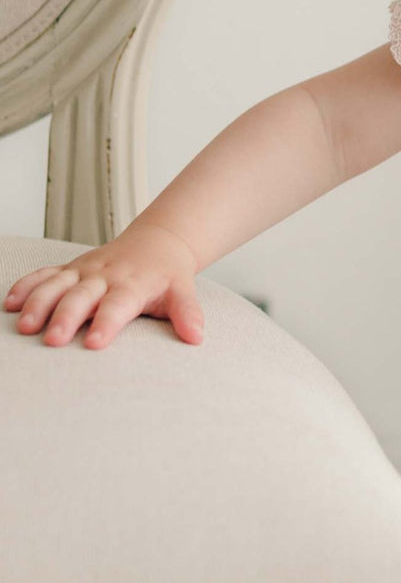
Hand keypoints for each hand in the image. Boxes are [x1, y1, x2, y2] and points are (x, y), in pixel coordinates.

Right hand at [3, 222, 203, 348]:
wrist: (158, 242)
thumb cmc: (168, 275)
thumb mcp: (182, 291)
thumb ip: (187, 313)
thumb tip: (197, 337)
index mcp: (133, 284)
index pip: (119, 305)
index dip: (107, 323)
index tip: (95, 343)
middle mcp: (106, 276)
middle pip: (82, 296)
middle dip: (66, 317)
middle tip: (53, 341)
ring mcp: (85, 270)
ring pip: (57, 284)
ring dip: (39, 302)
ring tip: (24, 326)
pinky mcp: (71, 268)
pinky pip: (45, 274)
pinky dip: (27, 285)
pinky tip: (9, 303)